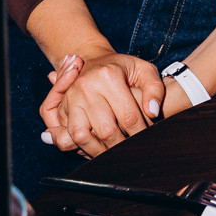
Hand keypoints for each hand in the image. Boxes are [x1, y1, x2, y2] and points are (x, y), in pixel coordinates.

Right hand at [38, 49, 164, 156]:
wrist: (93, 61)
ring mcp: (71, 98)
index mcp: (109, 76)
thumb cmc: (122, 68)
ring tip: (114, 155)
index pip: (128, 116)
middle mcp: (87, 86)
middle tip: (132, 150)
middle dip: (122, 146)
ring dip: (99, 151)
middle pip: (106, 130)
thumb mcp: (143, 70)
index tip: (146, 139)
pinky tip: (98, 149)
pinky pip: (69, 136)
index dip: (140, 133)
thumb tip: (152, 112)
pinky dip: (82, 147)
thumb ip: (154, 88)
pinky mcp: (62, 109)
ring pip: (83, 136)